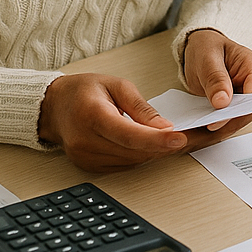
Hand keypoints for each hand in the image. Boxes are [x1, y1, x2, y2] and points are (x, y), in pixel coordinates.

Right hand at [38, 72, 187, 171]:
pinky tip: (162, 146)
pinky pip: (125, 165)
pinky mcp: (91, 167)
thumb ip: (141, 107)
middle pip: (134, 151)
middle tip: (198, 136)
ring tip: (188, 139)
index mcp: (92, 117)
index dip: (156, 139)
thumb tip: (165, 126)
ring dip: (160, 152)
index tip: (180, 138)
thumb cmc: (84, 90)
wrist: (53, 107)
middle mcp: (87, 143)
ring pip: (133, 161)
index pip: (128, 134)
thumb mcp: (117, 85)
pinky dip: (145, 155)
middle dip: (168, 146)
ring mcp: (87, 159)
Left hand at [182, 28, 251, 134]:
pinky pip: (233, 118)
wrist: (203, 48)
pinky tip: (206, 124)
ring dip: (224, 125)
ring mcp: (248, 94)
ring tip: (203, 127)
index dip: (238, 111)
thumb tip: (222, 102)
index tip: (217, 120)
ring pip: (242, 118)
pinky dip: (221, 123)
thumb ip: (215, 79)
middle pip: (250, 111)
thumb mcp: (207, 59)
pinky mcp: (238, 103)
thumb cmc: (207, 48)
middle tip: (206, 127)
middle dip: (230, 121)